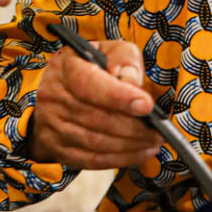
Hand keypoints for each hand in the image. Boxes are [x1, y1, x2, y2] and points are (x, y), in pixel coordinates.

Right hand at [28, 41, 162, 168]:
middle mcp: (53, 96)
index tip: (147, 106)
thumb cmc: (93, 69)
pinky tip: (140, 153)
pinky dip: (121, 159)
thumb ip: (124, 60)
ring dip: (131, 146)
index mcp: (66, 67)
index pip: (89, 84)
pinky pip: (92, 160)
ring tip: (153, 142)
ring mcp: (53, 125)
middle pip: (97, 118)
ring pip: (96, 142)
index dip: (119, 97)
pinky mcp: (59, 148)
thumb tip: (133, 83)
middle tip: (158, 131)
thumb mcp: (109, 51)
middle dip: (134, 127)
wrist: (60, 91)